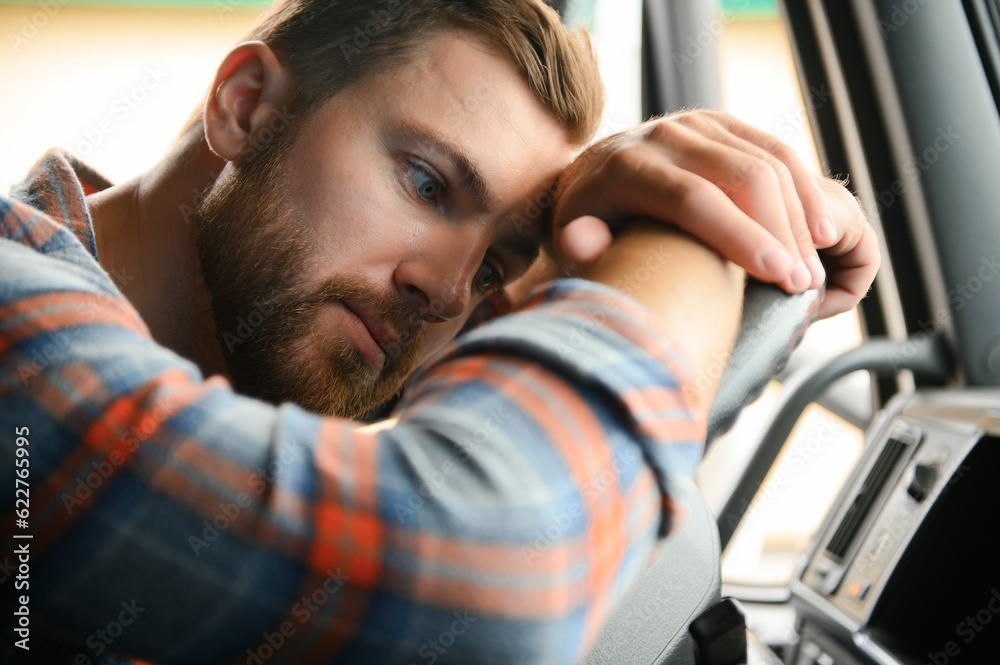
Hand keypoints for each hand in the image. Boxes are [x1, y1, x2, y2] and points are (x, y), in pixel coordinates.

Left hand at [551, 110, 879, 317]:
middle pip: (739, 178)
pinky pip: (776, 150)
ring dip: (798, 219)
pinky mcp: (720, 123)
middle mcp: (661, 135)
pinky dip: (803, 190)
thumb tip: (582, 245)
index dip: (739, 237)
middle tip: (803, 287)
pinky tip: (821, 233)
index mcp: (623, 166)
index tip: (780, 277)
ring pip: (766, 162)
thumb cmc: (584, 226)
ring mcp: (694, 123)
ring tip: (812, 272)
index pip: (692, 198)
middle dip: (779, 234)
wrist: (587, 178)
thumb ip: (577, 246)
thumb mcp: (570, 241)